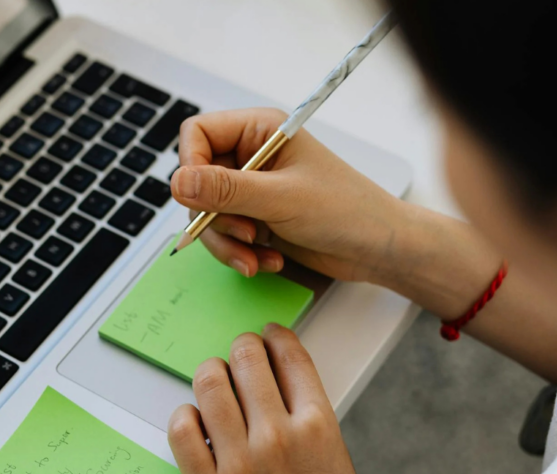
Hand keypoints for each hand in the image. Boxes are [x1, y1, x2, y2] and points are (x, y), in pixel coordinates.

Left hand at [167, 325, 371, 473]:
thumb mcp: (336, 460)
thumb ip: (310, 418)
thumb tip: (280, 380)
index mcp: (319, 426)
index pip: (290, 356)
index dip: (275, 336)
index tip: (267, 334)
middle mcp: (278, 437)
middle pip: (246, 359)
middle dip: (241, 348)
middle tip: (237, 355)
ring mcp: (240, 461)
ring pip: (210, 385)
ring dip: (209, 373)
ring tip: (212, 380)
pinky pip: (182, 429)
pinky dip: (185, 415)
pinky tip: (194, 419)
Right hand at [172, 108, 402, 281]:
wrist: (378, 248)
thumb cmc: (346, 210)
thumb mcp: (281, 198)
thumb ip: (226, 190)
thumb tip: (178, 183)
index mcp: (259, 131)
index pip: (197, 135)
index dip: (190, 166)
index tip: (199, 198)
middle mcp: (251, 156)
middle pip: (197, 181)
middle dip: (213, 217)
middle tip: (243, 235)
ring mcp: (251, 189)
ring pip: (206, 214)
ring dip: (226, 243)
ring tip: (255, 258)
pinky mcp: (255, 218)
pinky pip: (224, 235)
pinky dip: (240, 253)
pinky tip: (267, 260)